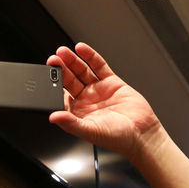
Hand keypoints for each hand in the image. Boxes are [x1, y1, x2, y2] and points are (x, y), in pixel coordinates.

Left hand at [46, 42, 161, 157]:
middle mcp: (86, 100)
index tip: (47, 77)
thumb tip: (53, 117)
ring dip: (72, 61)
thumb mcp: (89, 131)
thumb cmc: (117, 138)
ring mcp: (98, 90)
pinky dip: (90, 56)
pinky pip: (98, 66)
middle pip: (69, 80)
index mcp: (77, 113)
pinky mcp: (111, 82)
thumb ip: (70, 123)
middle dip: (61, 69)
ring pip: (82, 71)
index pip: (60, 96)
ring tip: (63, 52)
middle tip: (53, 59)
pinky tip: (81, 49)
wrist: (141, 133)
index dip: (54, 86)